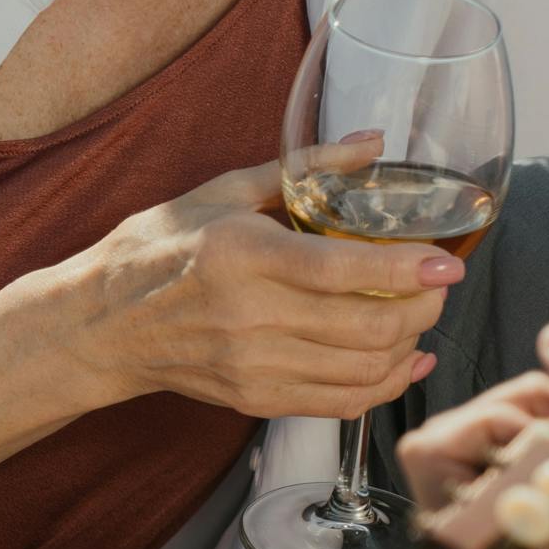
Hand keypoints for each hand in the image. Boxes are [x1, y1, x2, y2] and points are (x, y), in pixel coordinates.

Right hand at [67, 157, 463, 419]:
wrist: (102, 323)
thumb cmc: (159, 248)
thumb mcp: (224, 190)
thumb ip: (305, 168)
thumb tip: (374, 144)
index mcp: (243, 255)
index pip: (343, 271)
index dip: (407, 270)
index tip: (447, 262)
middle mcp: (250, 317)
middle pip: (367, 326)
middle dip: (422, 307)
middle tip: (437, 285)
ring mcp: (253, 366)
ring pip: (362, 370)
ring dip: (408, 345)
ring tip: (417, 317)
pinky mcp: (256, 400)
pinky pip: (341, 404)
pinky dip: (384, 385)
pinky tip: (402, 361)